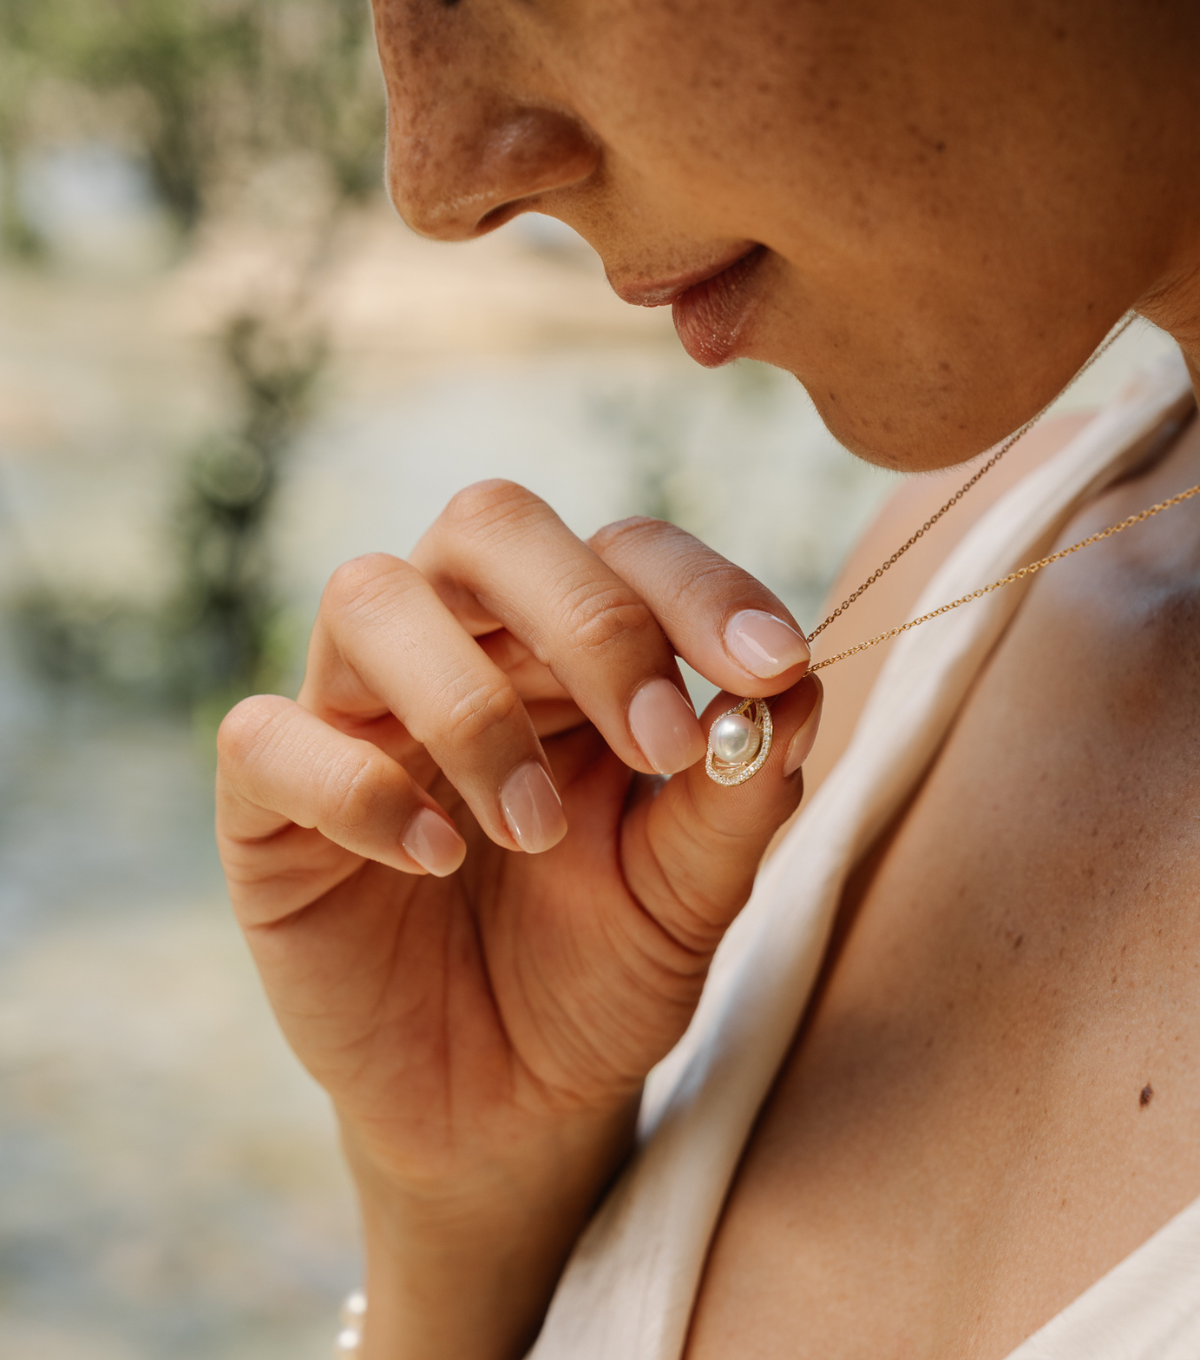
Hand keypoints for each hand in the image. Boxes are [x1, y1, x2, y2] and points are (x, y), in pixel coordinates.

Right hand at [215, 481, 821, 1359]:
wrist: (508, 1105)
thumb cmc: (602, 970)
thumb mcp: (689, 896)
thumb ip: (738, 796)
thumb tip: (793, 690)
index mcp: (570, 650)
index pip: (624, 551)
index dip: (698, 588)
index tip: (773, 667)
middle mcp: (459, 649)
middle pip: (489, 525)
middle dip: (588, 615)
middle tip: (659, 742)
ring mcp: (356, 715)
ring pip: (370, 597)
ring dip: (471, 705)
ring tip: (535, 830)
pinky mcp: (271, 803)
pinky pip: (269, 736)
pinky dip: (354, 785)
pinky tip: (430, 859)